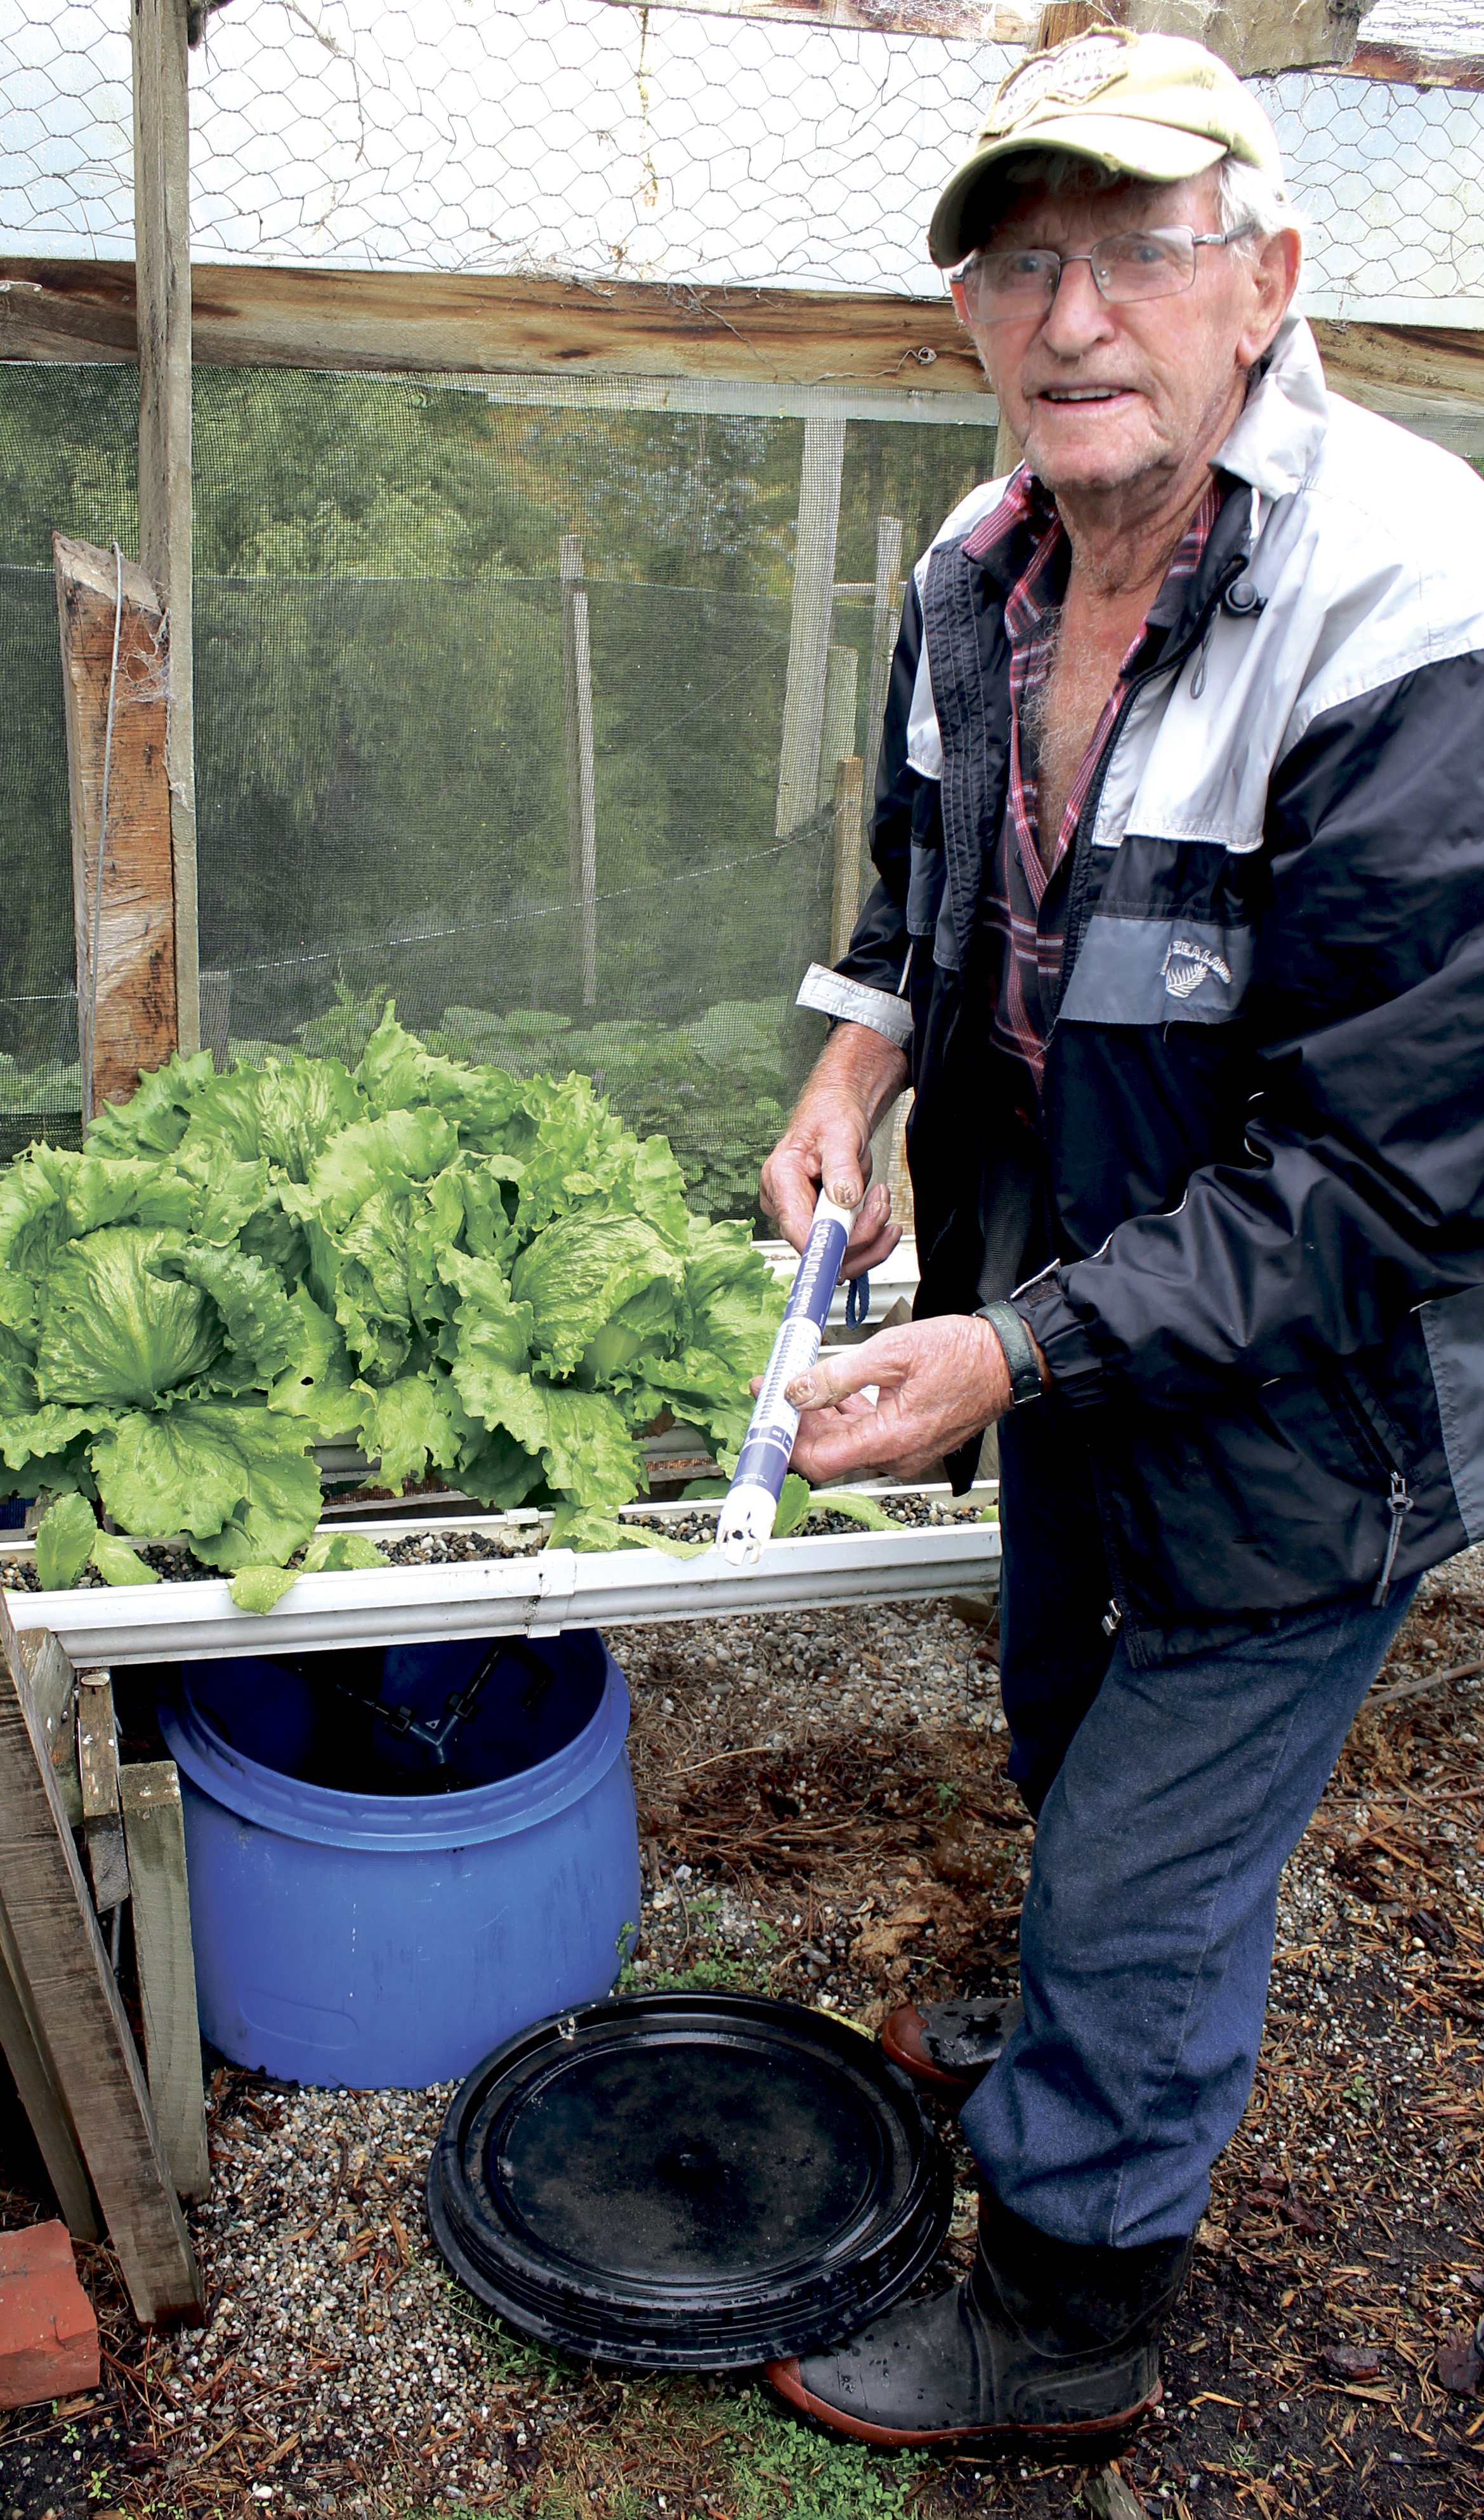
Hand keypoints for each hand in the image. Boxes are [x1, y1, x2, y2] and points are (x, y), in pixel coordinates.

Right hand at [759, 1022, 908, 1276]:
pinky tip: (882, 1217)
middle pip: (819, 1248)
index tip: (861, 1236)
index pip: (796, 1228)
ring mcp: (801, 1217)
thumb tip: (844, 1200)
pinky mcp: (819, 1224)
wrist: (837, 1113)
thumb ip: (842, 1167)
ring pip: (835, 1257)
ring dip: (870, 1239)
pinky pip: (845, 1250)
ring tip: (884, 1203)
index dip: (827, 1242)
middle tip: (882, 1203)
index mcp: (779, 1179)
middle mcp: (784, 1205)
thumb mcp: (840, 1132)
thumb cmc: (832, 1116)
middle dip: (860, 1235)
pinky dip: (871, 1240)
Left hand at [782, 1314, 1020, 1482]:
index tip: (765, 1417)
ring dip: (817, 1416)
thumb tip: (796, 1390)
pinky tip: (832, 1391)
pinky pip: (867, 1433)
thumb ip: (838, 1375)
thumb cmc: (963, 1353)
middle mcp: (897, 1454)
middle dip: (795, 1422)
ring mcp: (905, 1450)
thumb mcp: (891, 1352)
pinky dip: (844, 1415)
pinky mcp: (910, 1439)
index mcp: (891, 1439)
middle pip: (828, 1452)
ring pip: (846, 1442)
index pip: (820, 1460)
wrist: (1008, 1359)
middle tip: (771, 1388)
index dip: (786, 1441)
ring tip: (793, 1383)